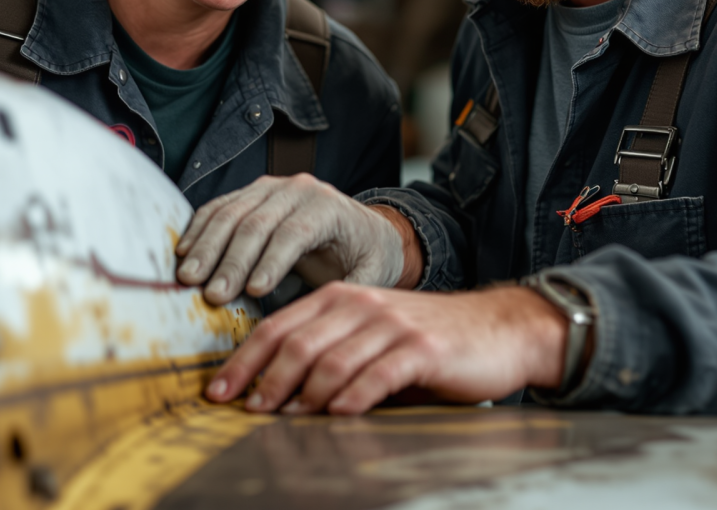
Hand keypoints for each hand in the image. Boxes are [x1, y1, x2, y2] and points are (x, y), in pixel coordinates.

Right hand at [175, 174, 415, 303]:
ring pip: (232, 212)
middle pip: (257, 222)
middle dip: (231, 262)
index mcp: (328, 207)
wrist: (366, 228)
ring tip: (189, 279)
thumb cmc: (368, 255)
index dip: (271, 261)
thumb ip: (352, 293)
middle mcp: (297, 189)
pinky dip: (199, 229)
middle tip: (212, 296)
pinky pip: (219, 207)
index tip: (252, 292)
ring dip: (207, 247)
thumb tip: (321, 323)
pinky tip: (183, 254)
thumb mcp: (374, 275)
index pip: (294, 232)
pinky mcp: (251, 193)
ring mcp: (271, 187)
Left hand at [205, 282, 568, 413]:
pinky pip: (379, 374)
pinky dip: (353, 398)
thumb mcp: (372, 336)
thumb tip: (277, 393)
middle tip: (246, 411)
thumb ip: (331, 352)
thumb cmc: (426, 340)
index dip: (245, 360)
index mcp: (342, 297)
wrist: (497, 329)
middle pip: (298, 342)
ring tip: (284, 420)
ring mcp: (392, 324)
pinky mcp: (422, 349)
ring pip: (333, 359)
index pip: (279, 326)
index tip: (218, 391)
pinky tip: (338, 417)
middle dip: (264, 380)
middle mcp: (362, 304)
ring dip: (303, 395)